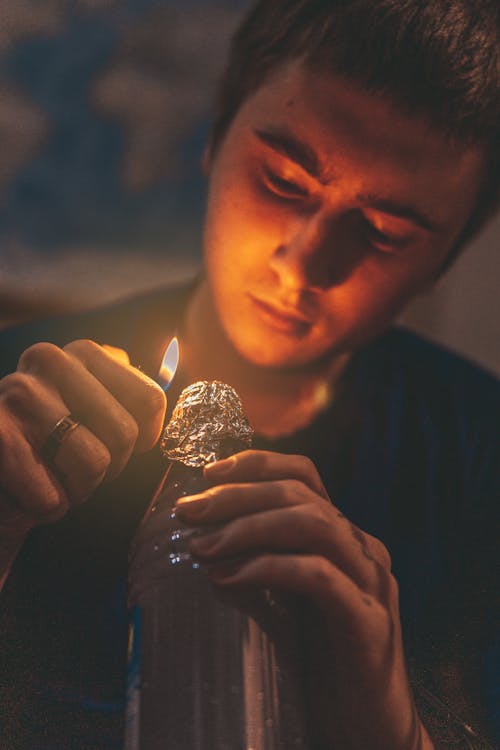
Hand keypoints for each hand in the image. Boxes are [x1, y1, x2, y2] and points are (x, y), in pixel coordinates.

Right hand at [0, 340, 165, 562]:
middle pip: (126, 434)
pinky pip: (53, 496)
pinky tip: (27, 490)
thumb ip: (129, 392)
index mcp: (84, 351)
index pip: (151, 401)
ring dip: (77, 489)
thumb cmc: (52, 446)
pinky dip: (46, 507)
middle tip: (73, 464)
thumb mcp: (93, 408)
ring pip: (94, 465)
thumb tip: (171, 373)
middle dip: (107, 468)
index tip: (113, 444)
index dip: (142, 439)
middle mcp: (50, 359)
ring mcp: (19, 393)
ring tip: (50, 474)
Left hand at [174, 449, 433, 749]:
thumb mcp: (284, 608)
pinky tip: (227, 580)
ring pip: (312, 523)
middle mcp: (362, 550)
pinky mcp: (370, 620)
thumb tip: (203, 546)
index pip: (305, 477)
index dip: (258, 464)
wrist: (368, 732)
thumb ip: (258, 574)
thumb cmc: (322, 667)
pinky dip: (267, 568)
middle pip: (300, 494)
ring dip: (248, 527)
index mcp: (343, 540)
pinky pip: (318, 575)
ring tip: (201, 546)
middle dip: (237, 496)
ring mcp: (371, 582)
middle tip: (188, 512)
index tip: (208, 473)